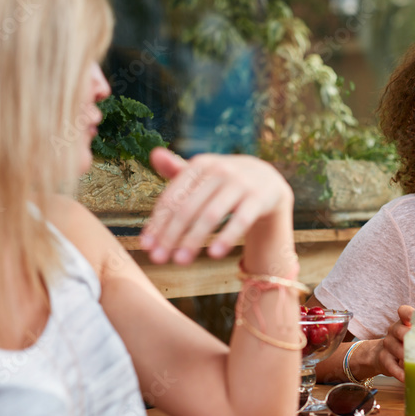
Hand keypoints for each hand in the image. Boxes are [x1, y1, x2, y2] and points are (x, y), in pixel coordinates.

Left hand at [140, 148, 292, 263]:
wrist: (268, 180)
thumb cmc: (225, 182)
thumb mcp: (203, 174)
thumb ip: (176, 170)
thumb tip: (153, 154)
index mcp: (201, 165)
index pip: (173, 197)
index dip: (157, 222)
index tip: (146, 246)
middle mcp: (219, 171)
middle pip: (188, 208)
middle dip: (170, 235)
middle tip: (158, 259)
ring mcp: (241, 184)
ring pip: (211, 215)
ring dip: (193, 240)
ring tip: (180, 262)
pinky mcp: (260, 198)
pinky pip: (241, 220)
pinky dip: (226, 237)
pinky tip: (214, 254)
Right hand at [372, 305, 414, 381]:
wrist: (380, 355)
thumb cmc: (404, 343)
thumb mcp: (413, 335)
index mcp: (403, 322)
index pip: (404, 312)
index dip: (409, 313)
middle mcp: (394, 331)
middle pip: (399, 330)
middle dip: (409, 336)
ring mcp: (387, 345)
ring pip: (395, 349)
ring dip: (405, 356)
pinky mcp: (383, 359)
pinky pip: (390, 366)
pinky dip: (399, 372)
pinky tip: (406, 377)